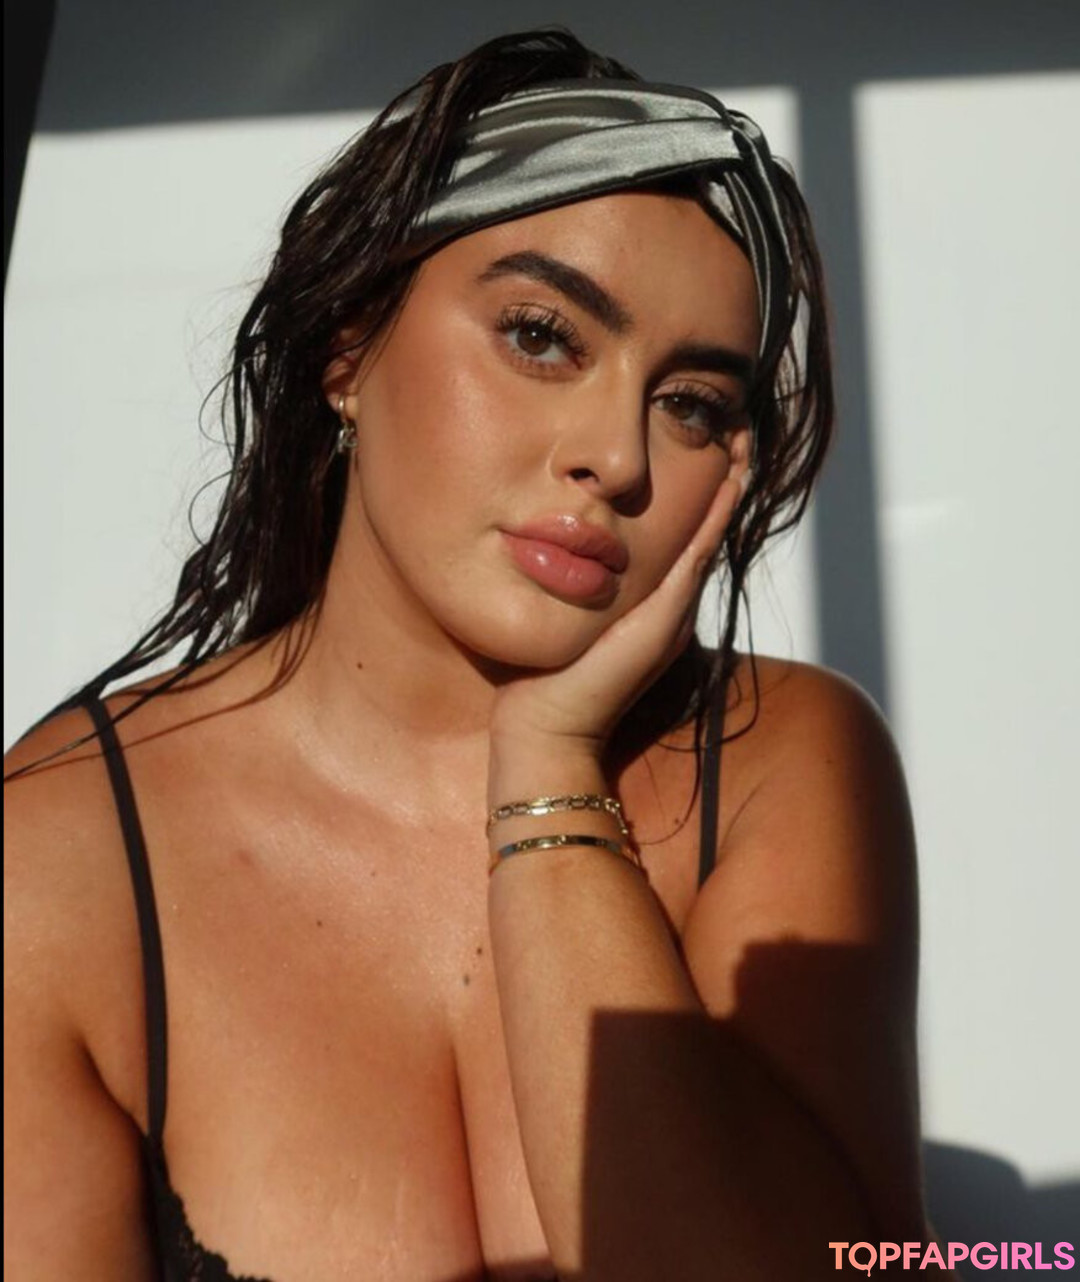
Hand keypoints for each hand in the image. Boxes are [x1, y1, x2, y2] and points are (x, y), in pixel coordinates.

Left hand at [490, 454, 749, 757]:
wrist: (545, 731)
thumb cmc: (541, 680)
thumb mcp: (561, 616)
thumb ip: (570, 587)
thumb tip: (550, 545)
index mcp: (647, 608)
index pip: (677, 543)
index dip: (694, 501)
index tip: (702, 454)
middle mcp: (667, 611)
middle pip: (702, 537)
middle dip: (721, 489)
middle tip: (736, 440)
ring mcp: (671, 617)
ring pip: (707, 543)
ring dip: (727, 498)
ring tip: (742, 453)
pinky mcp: (663, 624)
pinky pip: (695, 562)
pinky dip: (713, 524)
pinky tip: (726, 489)